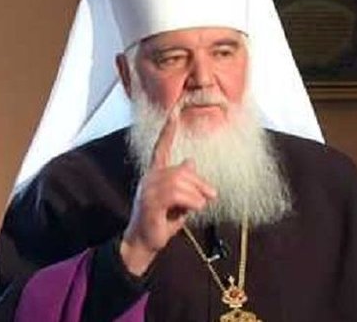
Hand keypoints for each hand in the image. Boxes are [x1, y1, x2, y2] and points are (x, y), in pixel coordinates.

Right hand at [120, 114, 216, 274]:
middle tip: (212, 195)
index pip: (161, 147)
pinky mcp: (150, 202)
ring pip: (180, 181)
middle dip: (201, 183)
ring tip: (199, 206)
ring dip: (196, 195)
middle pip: (182, 170)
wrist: (144, 243)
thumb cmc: (161, 221)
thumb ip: (184, 182)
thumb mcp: (178, 200)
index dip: (168, 131)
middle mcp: (150, 178)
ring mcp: (148, 189)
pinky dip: (191, 201)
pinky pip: (176, 194)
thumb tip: (190, 161)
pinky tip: (193, 209)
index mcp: (155, 174)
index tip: (174, 113)